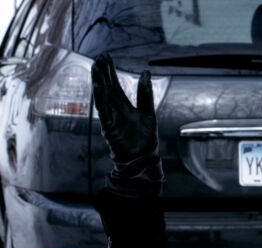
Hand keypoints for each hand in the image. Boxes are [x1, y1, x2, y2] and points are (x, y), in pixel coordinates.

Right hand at [91, 53, 162, 194]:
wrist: (142, 159)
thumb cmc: (144, 138)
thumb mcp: (148, 112)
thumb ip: (145, 94)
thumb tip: (146, 73)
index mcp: (124, 106)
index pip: (115, 84)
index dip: (110, 71)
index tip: (106, 56)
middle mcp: (115, 110)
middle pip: (107, 87)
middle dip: (103, 72)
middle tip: (99, 56)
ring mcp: (111, 118)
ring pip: (103, 96)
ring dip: (99, 81)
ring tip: (96, 66)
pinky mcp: (109, 127)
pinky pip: (104, 111)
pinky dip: (101, 99)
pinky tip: (99, 86)